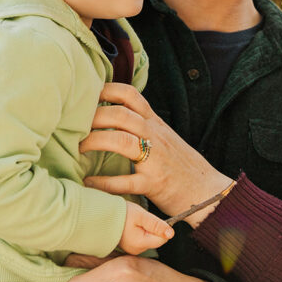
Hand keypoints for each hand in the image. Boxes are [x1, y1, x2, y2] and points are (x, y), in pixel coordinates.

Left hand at [79, 83, 231, 223]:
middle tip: (73, 123)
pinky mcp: (154, 184)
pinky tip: (88, 182)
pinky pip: (125, 181)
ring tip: (77, 148)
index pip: (131, 96)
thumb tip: (114, 118)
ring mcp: (155, 159)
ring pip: (122, 141)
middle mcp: (155, 136)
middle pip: (121, 115)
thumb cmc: (182, 167)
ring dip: (95, 142)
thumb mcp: (165, 138)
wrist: (208, 192)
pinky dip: (103, 182)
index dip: (107, 90)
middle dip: (93, 116)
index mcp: (156, 124)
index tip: (86, 93)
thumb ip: (143, 127)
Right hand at [119, 201, 173, 253]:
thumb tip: (171, 234)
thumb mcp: (140, 215)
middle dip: (153, 228)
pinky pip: (141, 239)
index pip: (163, 239)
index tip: (152, 218)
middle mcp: (137, 250)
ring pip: (149, 238)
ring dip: (146, 229)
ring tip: (134, 221)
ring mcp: (132, 249)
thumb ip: (156, 225)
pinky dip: (139, 231)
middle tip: (140, 219)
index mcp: (141, 244)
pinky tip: (130, 225)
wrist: (99, 216)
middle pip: (156, 239)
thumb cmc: (120, 213)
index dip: (162, 227)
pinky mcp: (128, 246)